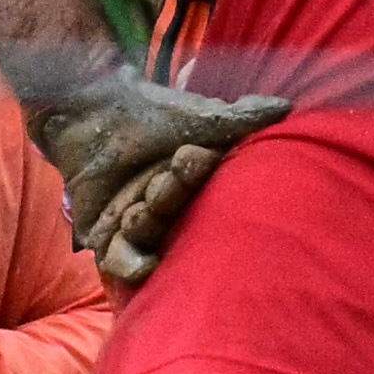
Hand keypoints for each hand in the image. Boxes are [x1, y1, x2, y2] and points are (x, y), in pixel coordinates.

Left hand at [29, 63, 286, 273]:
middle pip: (176, 219)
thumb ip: (242, 119)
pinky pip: (119, 260)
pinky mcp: (105, 236)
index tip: (192, 156)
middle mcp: (171, 212)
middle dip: (170, 197)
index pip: (205, 194)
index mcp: (196, 189)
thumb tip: (286, 106)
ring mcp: (138, 226)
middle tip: (165, 176)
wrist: (88, 110)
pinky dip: (130, 265)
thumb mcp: (200, 118)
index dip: (196, 177)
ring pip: (151, 242)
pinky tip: (142, 267)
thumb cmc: (149, 112)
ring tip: (141, 212)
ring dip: (149, 228)